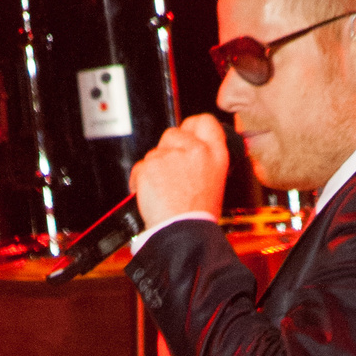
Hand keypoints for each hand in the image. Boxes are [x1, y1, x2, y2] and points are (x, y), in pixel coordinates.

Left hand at [130, 111, 228, 225]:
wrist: (184, 233)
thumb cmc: (198, 217)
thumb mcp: (215, 184)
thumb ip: (204, 162)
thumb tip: (191, 154)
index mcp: (215, 155)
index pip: (205, 122)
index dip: (193, 126)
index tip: (188, 133)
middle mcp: (195, 150)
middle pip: (174, 133)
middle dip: (168, 149)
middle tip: (172, 173)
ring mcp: (171, 156)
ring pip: (155, 152)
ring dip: (155, 168)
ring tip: (165, 191)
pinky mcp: (150, 165)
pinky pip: (140, 167)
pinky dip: (141, 181)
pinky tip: (152, 196)